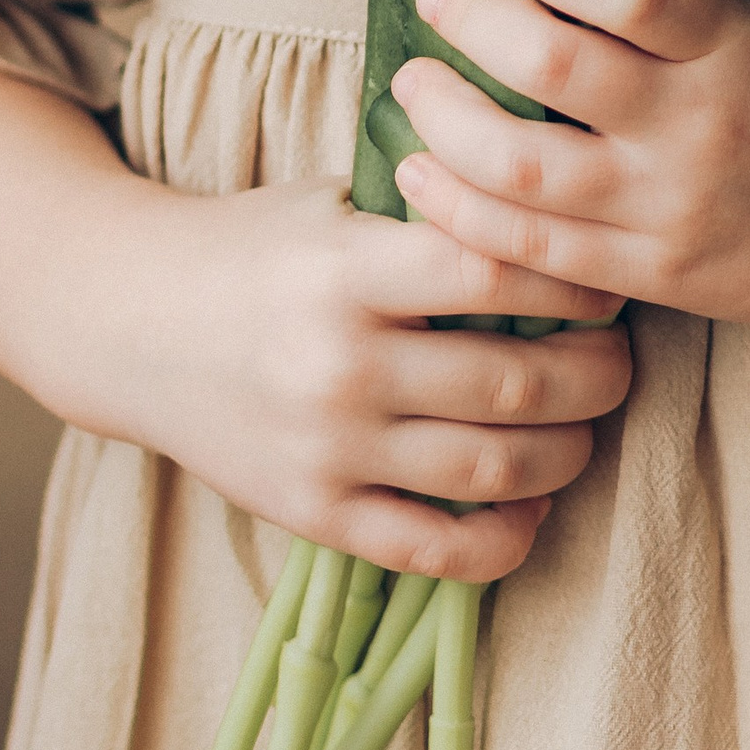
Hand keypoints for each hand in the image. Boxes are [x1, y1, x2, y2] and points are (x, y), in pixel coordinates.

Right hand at [114, 173, 634, 583]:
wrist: (130, 326)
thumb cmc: (254, 247)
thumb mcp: (335, 200)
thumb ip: (431, 209)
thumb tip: (558, 205)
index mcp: (348, 270)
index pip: (494, 274)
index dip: (572, 280)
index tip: (605, 278)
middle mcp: (340, 365)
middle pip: (513, 383)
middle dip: (596, 376)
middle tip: (619, 359)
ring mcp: (326, 448)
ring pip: (492, 469)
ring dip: (567, 453)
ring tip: (585, 424)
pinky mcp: (312, 514)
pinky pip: (432, 548)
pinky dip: (502, 539)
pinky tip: (532, 507)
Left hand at [391, 0, 749, 333]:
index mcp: (737, 41)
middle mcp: (698, 126)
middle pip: (550, 67)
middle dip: (471, 20)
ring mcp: (670, 209)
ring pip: (520, 168)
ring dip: (444, 120)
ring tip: (413, 84)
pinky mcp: (652, 274)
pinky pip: (534, 253)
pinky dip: (462, 213)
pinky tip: (424, 175)